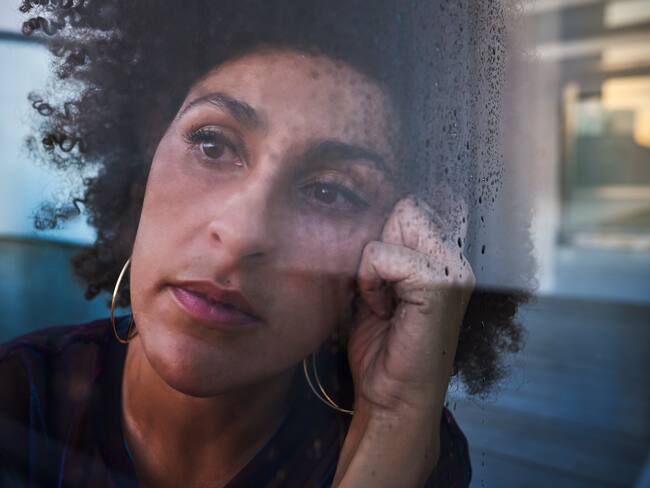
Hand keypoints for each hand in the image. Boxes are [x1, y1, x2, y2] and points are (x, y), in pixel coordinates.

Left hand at [347, 195, 474, 415]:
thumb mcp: (378, 289)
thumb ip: (382, 254)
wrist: (391, 398)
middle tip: (378, 286)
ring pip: (402, 219)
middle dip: (380, 240)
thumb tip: (364, 216)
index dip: (383, 234)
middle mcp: (456, 261)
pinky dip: (370, 279)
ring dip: (374, 260)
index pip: (412, 208)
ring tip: (380, 298)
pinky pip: (384, 254)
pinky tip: (379, 308)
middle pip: (408, 207)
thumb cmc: (381, 348)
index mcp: (445, 260)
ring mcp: (453, 272)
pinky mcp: (439, 286)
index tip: (377, 278)